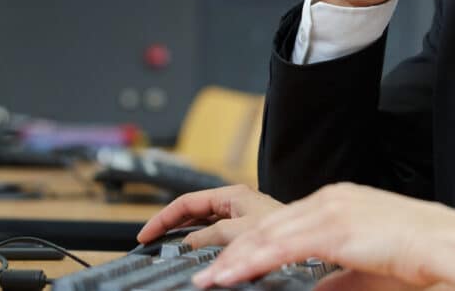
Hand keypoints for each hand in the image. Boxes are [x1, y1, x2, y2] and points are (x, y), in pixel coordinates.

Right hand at [136, 184, 283, 248]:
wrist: (309, 237)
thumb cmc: (284, 228)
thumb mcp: (237, 231)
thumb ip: (208, 235)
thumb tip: (185, 243)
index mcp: (232, 195)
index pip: (186, 202)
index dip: (163, 218)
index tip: (146, 235)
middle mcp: (235, 204)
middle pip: (193, 214)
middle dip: (171, 227)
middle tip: (151, 244)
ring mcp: (242, 218)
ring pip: (204, 227)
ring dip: (185, 238)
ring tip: (167, 251)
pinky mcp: (249, 233)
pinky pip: (216, 237)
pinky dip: (202, 246)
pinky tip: (196, 257)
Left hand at [191, 183, 454, 288]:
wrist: (447, 244)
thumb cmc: (419, 257)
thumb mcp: (367, 266)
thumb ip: (336, 276)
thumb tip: (314, 289)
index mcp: (339, 201)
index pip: (283, 221)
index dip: (252, 243)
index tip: (229, 262)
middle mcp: (331, 199)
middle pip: (267, 224)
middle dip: (232, 250)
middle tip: (204, 272)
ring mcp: (331, 210)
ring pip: (267, 235)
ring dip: (232, 260)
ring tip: (208, 280)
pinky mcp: (334, 229)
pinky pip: (281, 248)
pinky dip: (250, 263)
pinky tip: (230, 276)